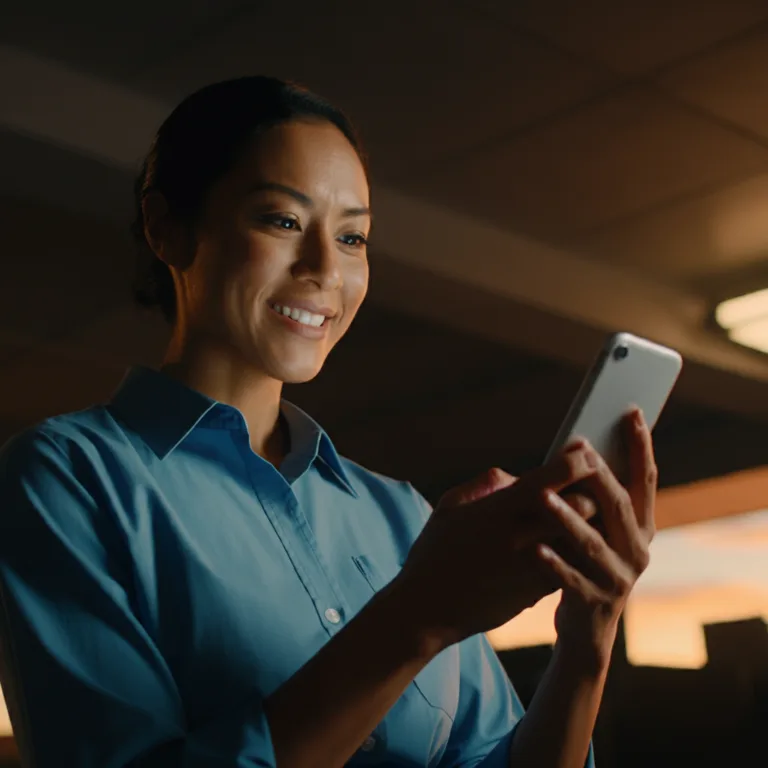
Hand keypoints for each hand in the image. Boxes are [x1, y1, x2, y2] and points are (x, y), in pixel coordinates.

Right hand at [396, 444, 600, 650]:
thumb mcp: (450, 507)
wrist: (426, 609)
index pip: (547, 480)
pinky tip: (577, 544)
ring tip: (593, 514)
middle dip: (594, 493)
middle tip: (596, 485)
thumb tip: (516, 476)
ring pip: (582, 538)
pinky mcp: (536, 591)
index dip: (573, 462)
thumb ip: (485, 485)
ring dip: (592, 524)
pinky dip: (579, 552)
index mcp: (496, 510)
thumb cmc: (434, 553)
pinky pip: (572, 565)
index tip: (584, 451)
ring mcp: (530, 566)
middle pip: (578, 508)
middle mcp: (517, 536)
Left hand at [536, 408, 656, 669]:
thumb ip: (590, 497)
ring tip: (542, 497)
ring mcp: (618, 578)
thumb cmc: (584, 565)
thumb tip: (573, 450)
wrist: (586, 630)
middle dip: (598, 475)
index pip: (644, 479)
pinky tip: (534, 548)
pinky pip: (571, 579)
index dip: (640, 445)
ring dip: (568, 517)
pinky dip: (553, 563)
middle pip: (619, 505)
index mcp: (638, 526)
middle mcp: (636, 550)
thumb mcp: (594, 530)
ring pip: (592, 542)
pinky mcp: (594, 601)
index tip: (630, 411)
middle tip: (579, 449)